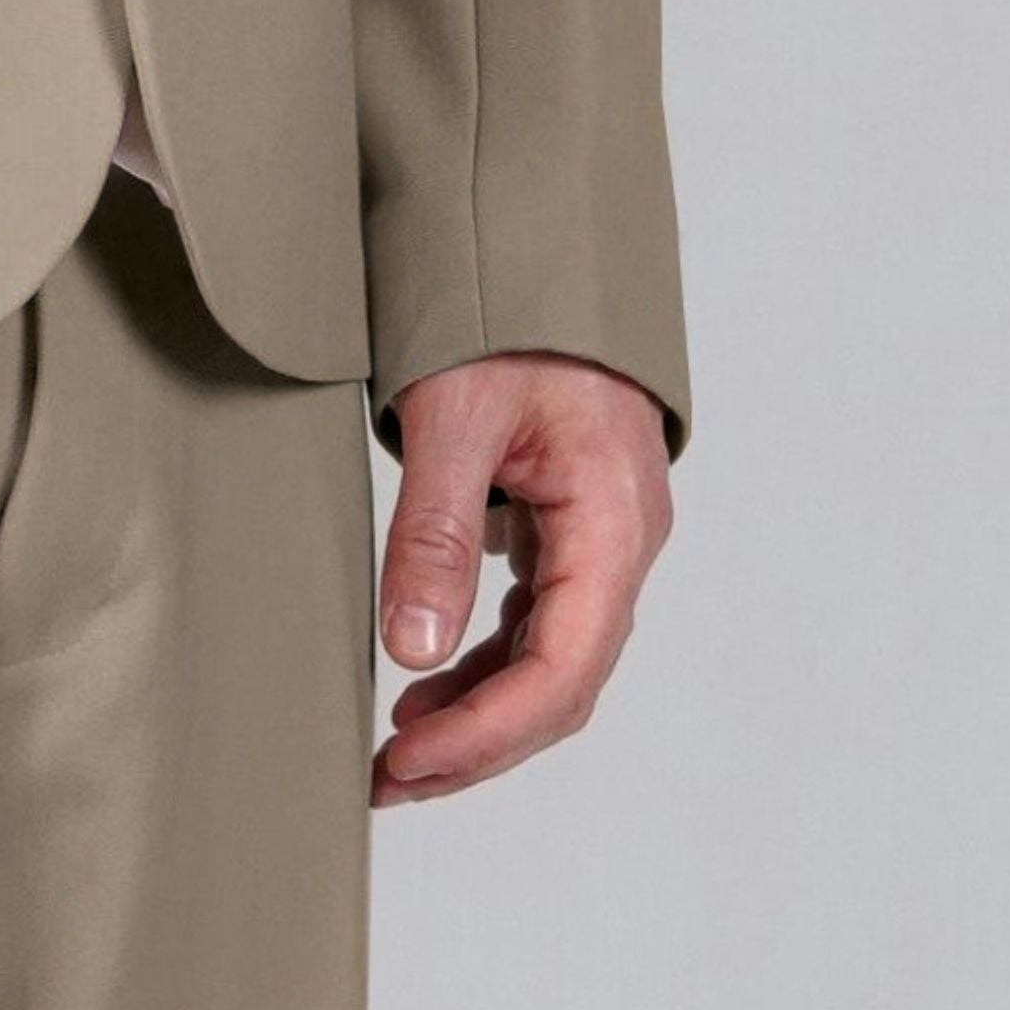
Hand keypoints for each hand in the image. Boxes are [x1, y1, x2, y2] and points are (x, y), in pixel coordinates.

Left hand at [371, 351, 670, 807]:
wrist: (530, 229)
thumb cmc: (505, 309)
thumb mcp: (456, 415)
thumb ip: (437, 532)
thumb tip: (413, 651)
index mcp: (614, 522)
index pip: (562, 668)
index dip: (487, 733)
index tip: (409, 762)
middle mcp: (621, 540)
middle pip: (561, 683)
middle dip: (478, 743)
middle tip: (388, 780)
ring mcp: (598, 533)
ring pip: (549, 657)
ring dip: (478, 711)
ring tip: (397, 748)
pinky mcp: (567, 520)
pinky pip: (536, 617)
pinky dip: (483, 659)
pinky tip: (426, 676)